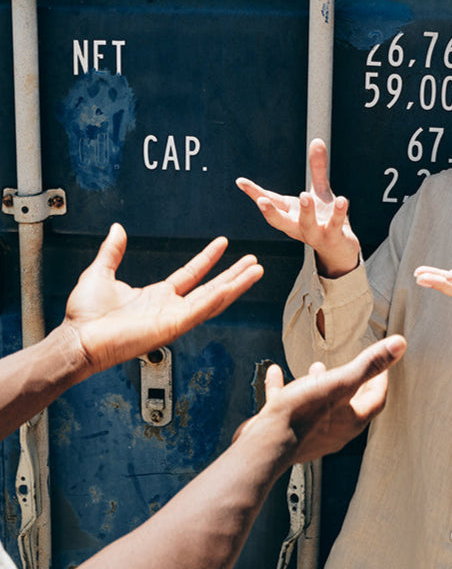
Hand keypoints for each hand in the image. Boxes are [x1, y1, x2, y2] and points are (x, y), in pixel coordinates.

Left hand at [63, 224, 263, 372]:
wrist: (79, 338)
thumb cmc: (86, 316)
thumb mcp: (100, 272)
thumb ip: (112, 251)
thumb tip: (117, 230)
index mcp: (157, 297)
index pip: (191, 275)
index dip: (208, 259)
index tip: (223, 244)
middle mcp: (170, 308)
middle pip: (211, 288)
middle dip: (234, 275)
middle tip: (254, 262)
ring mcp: (173, 319)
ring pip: (213, 300)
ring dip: (235, 286)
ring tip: (255, 272)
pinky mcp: (171, 327)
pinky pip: (198, 311)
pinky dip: (215, 299)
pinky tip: (231, 288)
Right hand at [235, 335, 406, 463]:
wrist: (265, 444)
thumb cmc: (303, 414)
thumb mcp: (340, 382)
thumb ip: (370, 363)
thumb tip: (399, 344)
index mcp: (352, 419)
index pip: (376, 398)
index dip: (381, 379)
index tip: (380, 365)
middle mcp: (335, 429)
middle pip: (351, 404)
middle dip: (353, 383)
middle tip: (355, 368)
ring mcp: (310, 432)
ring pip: (320, 405)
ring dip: (320, 385)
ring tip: (317, 367)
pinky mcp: (286, 430)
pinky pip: (288, 405)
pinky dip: (285, 388)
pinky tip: (275, 373)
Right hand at [237, 138, 359, 277]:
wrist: (340, 250)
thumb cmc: (324, 220)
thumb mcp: (319, 192)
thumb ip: (317, 168)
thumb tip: (317, 140)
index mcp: (290, 214)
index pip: (270, 201)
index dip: (254, 192)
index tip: (240, 182)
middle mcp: (298, 226)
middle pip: (280, 221)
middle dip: (270, 212)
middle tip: (261, 202)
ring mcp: (315, 234)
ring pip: (307, 224)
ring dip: (306, 211)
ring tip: (305, 195)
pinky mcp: (333, 238)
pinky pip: (335, 225)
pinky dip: (338, 213)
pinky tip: (342, 200)